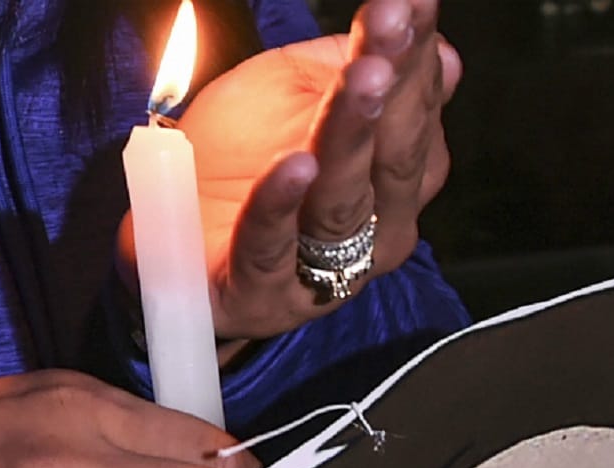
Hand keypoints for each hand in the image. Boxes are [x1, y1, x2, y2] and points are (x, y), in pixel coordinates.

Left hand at [118, 0, 460, 348]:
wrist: (170, 241)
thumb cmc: (240, 161)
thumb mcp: (295, 95)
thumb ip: (353, 68)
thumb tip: (443, 53)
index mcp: (392, 176)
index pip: (417, 110)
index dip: (414, 53)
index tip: (408, 0)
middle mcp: (374, 226)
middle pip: (394, 153)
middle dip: (395, 85)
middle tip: (390, 25)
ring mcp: (321, 267)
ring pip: (345, 199)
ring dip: (352, 134)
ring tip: (361, 77)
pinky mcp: (259, 291)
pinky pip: (272, 246)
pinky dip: (281, 205)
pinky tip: (294, 166)